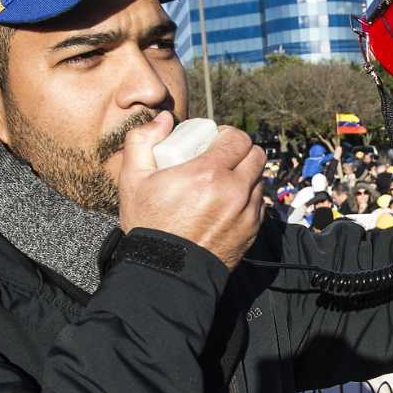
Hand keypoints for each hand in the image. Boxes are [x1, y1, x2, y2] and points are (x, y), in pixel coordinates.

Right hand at [118, 113, 266, 270]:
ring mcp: (246, 212)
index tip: (216, 141)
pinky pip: (259, 203)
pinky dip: (248, 198)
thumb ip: (142, 140)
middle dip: (242, 151)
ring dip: (246, 175)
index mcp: (207, 173)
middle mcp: (233, 190)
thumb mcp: (132, 180)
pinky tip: (229, 203)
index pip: (238, 138)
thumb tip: (164, 119)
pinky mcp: (251, 231)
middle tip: (224, 158)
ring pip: (260, 179)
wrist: (166, 273)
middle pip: (256, 155)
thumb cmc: (149, 225)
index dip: (228, 135)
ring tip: (225, 181)